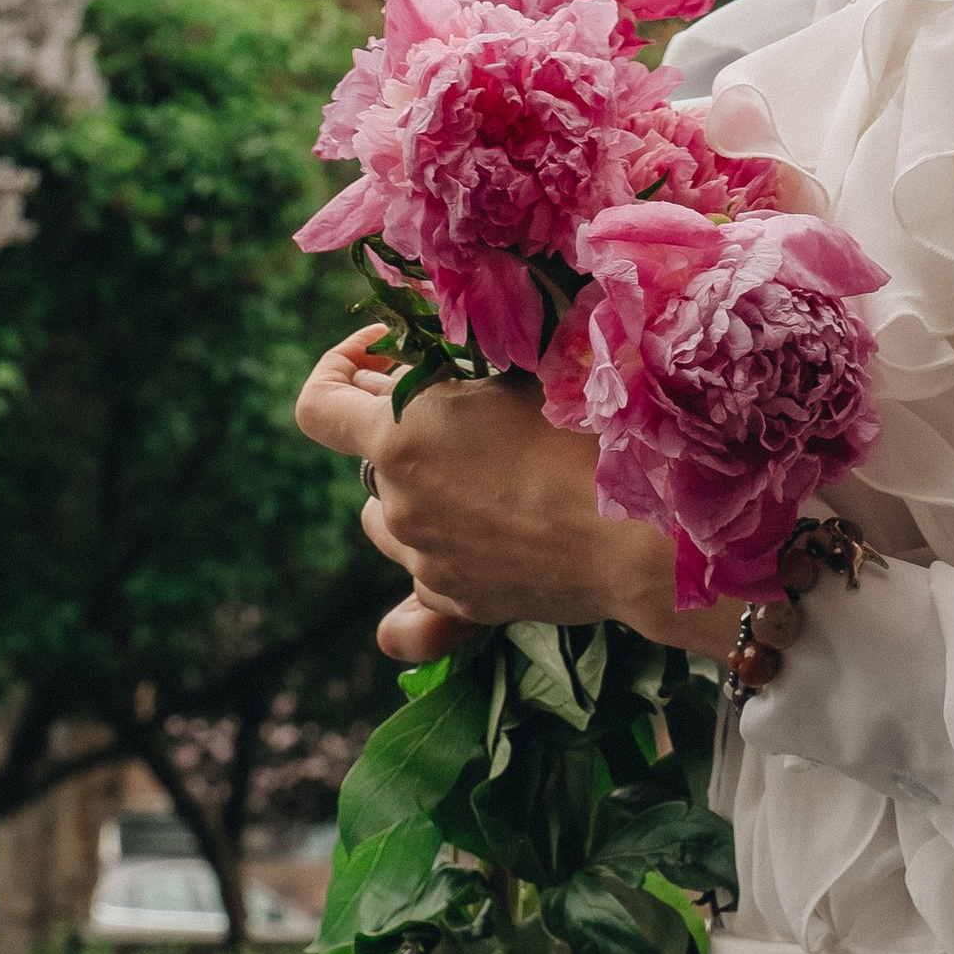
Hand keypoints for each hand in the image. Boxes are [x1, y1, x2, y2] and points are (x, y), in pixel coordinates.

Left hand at [296, 327, 682, 657]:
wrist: (637, 532)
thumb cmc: (584, 431)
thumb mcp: (520, 369)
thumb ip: (461, 361)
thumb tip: (430, 348)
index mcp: (400, 435)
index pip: (316, 405)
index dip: (339, 370)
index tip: (386, 353)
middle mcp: (398, 504)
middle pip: (368, 459)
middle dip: (402, 428)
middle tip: (465, 405)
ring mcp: (422, 562)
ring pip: (389, 519)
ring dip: (412, 489)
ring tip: (477, 469)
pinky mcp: (454, 605)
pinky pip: (421, 577)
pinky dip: (439, 551)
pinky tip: (479, 535)